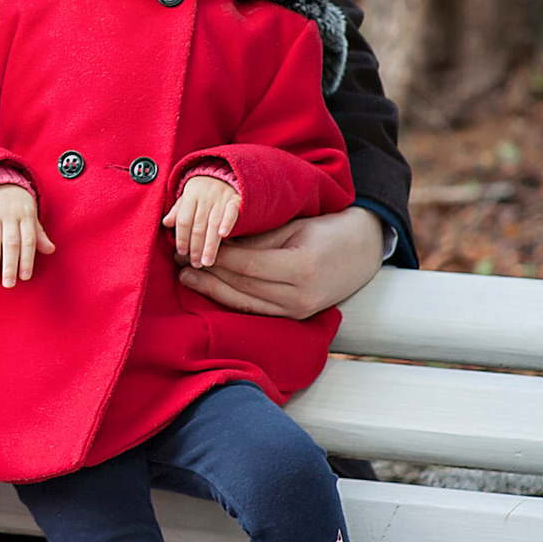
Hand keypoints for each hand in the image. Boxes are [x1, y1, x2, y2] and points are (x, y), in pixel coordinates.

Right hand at [0, 183, 54, 286]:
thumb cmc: (17, 204)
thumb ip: (38, 234)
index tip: (25, 277)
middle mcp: (9, 214)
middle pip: (10, 243)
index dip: (27, 259)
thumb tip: (51, 250)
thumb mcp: (30, 216)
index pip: (28, 240)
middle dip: (9, 265)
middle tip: (8, 284)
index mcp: (26, 215)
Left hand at [163, 173, 241, 268]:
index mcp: (190, 195)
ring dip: (210, 244)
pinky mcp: (236, 199)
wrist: (226, 172)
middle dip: (196, 247)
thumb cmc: (203, 190)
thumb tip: (166, 223)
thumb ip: (178, 210)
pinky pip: (231, 212)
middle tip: (195, 264)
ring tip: (207, 261)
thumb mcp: (187, 196)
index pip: (183, 220)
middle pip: (198, 225)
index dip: (181, 237)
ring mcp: (221, 197)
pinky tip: (223, 236)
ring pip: (213, 223)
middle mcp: (205, 196)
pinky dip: (227, 223)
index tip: (182, 253)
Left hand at [178, 206, 384, 319]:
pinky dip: (232, 300)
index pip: (247, 265)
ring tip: (186, 276)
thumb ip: (258, 238)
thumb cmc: (330, 228)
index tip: (189, 247)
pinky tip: (211, 289)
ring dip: (213, 290)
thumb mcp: (295, 225)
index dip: (216, 257)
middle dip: (207, 274)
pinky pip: (257, 310)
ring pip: (246, 304)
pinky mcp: (297, 316)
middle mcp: (301, 295)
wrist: (365, 250)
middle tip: (177, 261)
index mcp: (303, 267)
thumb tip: (217, 243)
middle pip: (243, 287)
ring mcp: (299, 310)